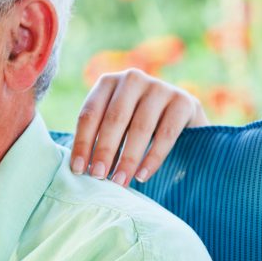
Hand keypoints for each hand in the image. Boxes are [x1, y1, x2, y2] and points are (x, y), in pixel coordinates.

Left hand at [71, 69, 207, 184]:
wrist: (181, 118)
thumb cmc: (134, 125)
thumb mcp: (113, 126)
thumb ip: (98, 138)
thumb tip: (80, 169)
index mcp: (107, 82)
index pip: (90, 114)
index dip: (82, 143)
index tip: (77, 170)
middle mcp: (133, 79)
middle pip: (114, 119)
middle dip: (104, 150)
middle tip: (97, 177)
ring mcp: (160, 87)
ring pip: (140, 127)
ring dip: (128, 158)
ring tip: (119, 181)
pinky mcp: (184, 101)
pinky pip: (166, 134)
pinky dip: (153, 158)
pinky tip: (142, 176)